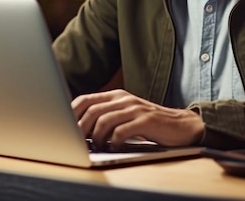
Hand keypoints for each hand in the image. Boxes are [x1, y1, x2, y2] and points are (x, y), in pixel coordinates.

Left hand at [72, 89, 204, 147]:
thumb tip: (78, 128)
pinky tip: (114, 148)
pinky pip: (121, 131)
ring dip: (96, 137)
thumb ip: (106, 115)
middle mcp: (124, 99)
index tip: (64, 128)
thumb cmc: (149, 123)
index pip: (85, 99)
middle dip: (80, 129)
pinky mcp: (145, 121)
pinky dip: (113, 142)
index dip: (71, 114)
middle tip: (78, 143)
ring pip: (103, 120)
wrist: (180, 125)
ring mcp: (135, 109)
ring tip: (98, 147)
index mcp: (116, 95)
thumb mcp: (126, 113)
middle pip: (91, 110)